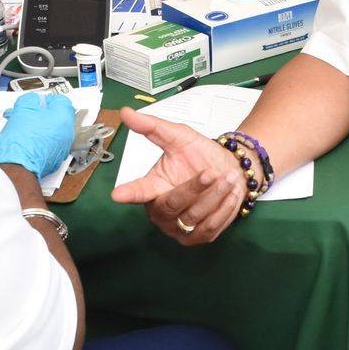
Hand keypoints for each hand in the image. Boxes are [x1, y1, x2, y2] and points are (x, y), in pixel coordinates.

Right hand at [0, 92, 76, 180]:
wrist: (17, 166)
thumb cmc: (22, 139)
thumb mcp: (23, 107)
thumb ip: (32, 99)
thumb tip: (35, 101)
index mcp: (64, 118)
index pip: (61, 100)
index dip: (46, 99)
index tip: (36, 102)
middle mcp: (67, 133)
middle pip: (56, 116)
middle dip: (40, 113)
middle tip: (26, 113)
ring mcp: (62, 148)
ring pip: (51, 130)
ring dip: (38, 126)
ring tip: (21, 126)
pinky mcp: (54, 159)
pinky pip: (48, 144)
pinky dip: (39, 140)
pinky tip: (25, 140)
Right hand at [110, 107, 246, 244]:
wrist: (230, 170)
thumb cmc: (200, 155)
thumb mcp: (178, 137)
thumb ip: (153, 127)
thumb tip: (125, 112)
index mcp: (152, 187)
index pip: (137, 191)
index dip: (128, 193)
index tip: (118, 195)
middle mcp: (161, 211)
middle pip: (170, 205)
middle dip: (193, 188)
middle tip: (210, 172)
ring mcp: (179, 228)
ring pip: (193, 217)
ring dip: (214, 196)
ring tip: (227, 177)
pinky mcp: (199, 237)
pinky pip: (210, 227)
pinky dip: (223, 208)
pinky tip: (230, 193)